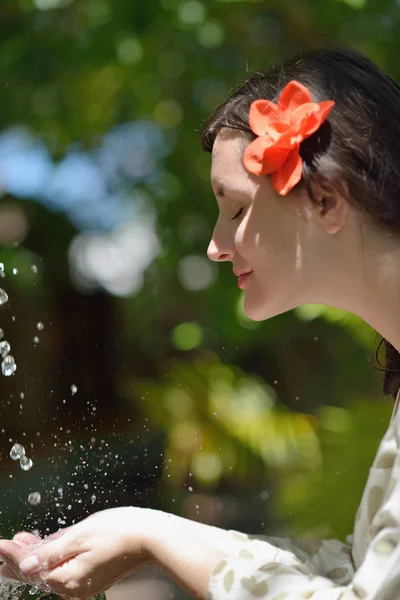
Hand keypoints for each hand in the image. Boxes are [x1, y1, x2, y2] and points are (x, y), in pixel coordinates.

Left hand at [0, 507, 152, 597]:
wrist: (152, 537)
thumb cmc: (119, 530)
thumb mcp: (80, 535)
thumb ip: (51, 551)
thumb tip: (24, 564)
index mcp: (69, 578)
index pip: (31, 568)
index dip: (12, 555)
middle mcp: (75, 587)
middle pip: (39, 574)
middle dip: (19, 559)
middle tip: (2, 547)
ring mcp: (85, 583)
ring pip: (52, 571)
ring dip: (35, 556)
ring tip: (19, 542)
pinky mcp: (94, 576)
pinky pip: (65, 569)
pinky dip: (53, 558)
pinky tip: (48, 546)